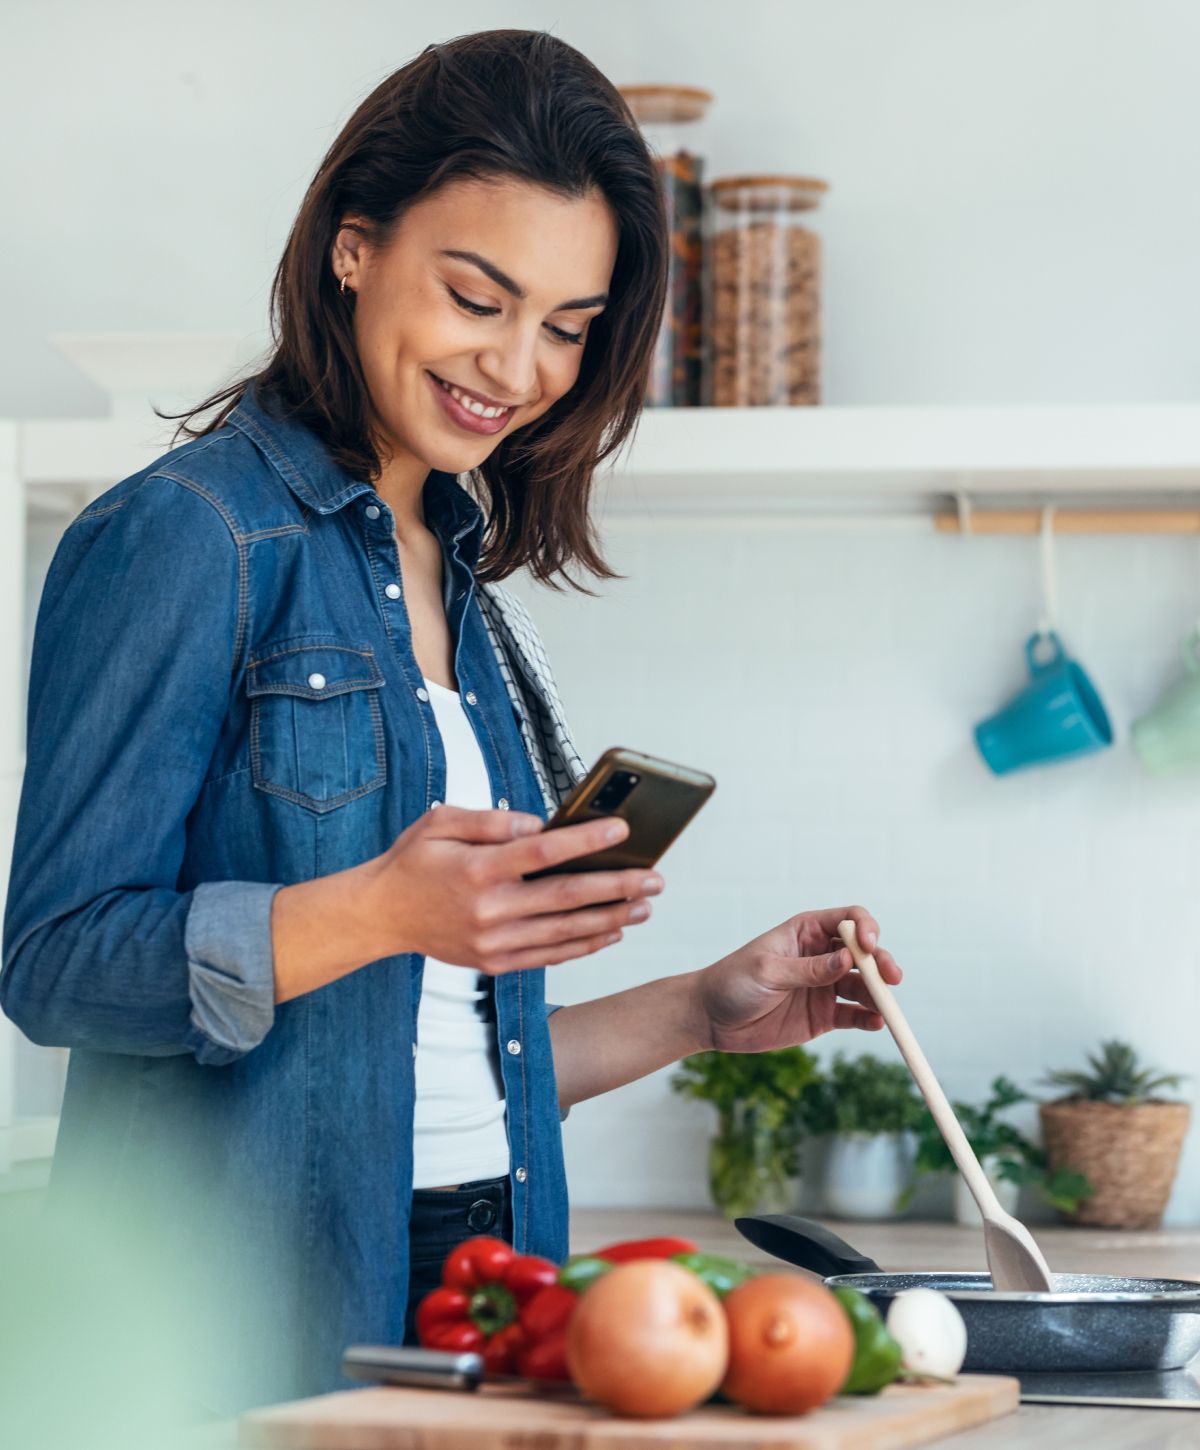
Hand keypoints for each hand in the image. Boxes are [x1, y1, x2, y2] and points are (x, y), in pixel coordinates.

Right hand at [363, 806, 663, 973]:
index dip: (584, 840)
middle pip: (565, 897)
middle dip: (616, 887)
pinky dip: (584, 946)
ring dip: (610, 919)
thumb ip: (488, 820)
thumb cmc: (414, 861)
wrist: (381, 916)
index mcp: (477, 869)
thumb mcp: (439, 822)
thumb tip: (536, 825)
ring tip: (645, 906)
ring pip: (565, 932)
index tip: (621, 828)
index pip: (541, 852)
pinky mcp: (495, 963)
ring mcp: (493, 942)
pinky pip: (550, 956)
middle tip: (655, 878)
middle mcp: (489, 909)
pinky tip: (612, 932)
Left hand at [693, 905, 902, 1052]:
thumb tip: (848, 959)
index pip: (849, 920)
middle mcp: (821, 956)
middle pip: (864, 954)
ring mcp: (824, 986)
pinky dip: (869, 1018)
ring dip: (880, 994)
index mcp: (806, 932)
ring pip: (864, 985)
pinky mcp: (824, 1016)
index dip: (866, 929)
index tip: (869, 947)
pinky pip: (855, 1015)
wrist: (710, 1018)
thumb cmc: (732, 982)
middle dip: (881, 963)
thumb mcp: (767, 971)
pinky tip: (876, 1022)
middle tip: (892, 978)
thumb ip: (807, 969)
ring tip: (885, 1008)